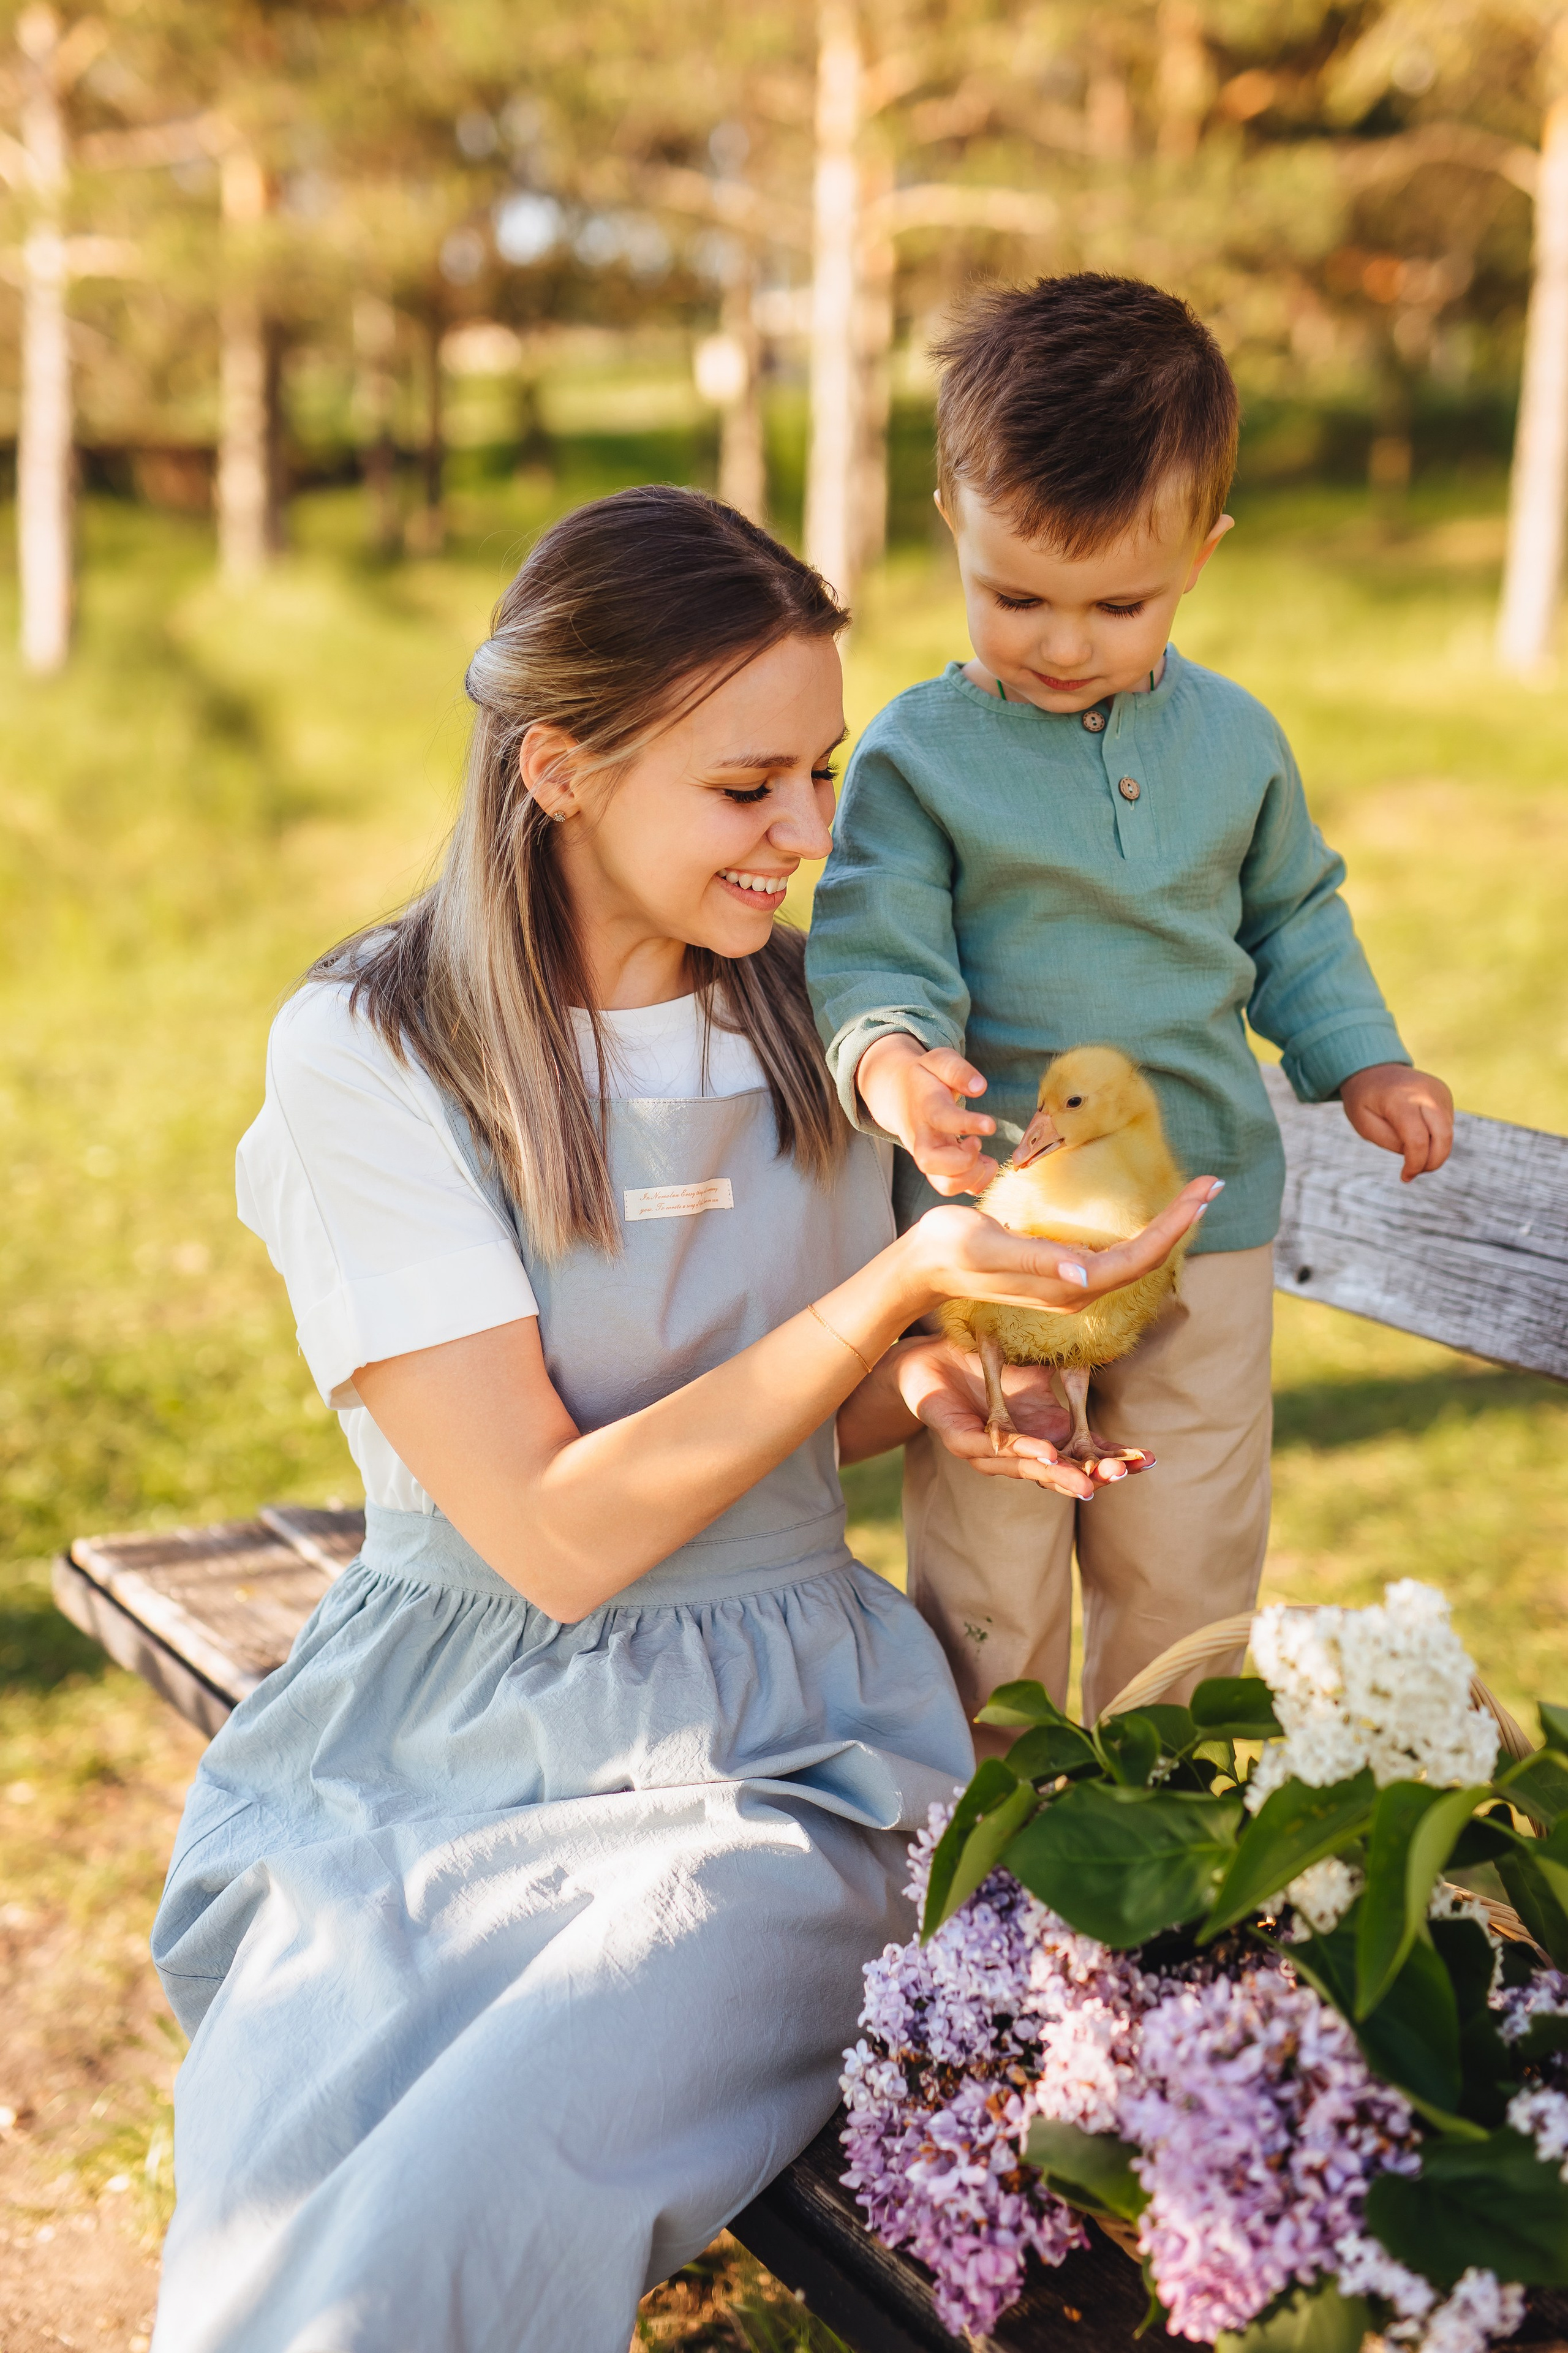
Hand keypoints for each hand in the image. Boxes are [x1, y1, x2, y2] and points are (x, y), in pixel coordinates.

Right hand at [856, 1033, 998, 1195]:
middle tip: (977, 1143)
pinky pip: (953, 1188)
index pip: (942, 1118)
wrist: (896, 1094)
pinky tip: (984, 1163)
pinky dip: (975, 1183)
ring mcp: (927, 1155)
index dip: (967, 1124)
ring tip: (984, 1158)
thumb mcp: (938, 1061)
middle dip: (962, 1161)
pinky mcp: (936, 1168)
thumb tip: (980, 1087)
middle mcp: (922, 1137)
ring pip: (943, 1184)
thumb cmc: (924, 1077)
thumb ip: (958, 1070)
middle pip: (930, 1163)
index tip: (991, 1124)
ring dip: (971, 1177)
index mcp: (925, 1106)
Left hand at [893, 1338, 1151, 1500]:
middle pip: (1063, 1472)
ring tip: (1086, 1479)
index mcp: (1045, 1431)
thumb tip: (1110, 1356)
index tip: (1147, 1460)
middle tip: (1120, 1477)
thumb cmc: (985, 1360)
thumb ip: (1069, 1369)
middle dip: (1093, 1476)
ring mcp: (990, 1450)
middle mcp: (1021, 1447)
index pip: (1085, 1453)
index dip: (1114, 1458)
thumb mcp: (1037, 1363)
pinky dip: (1020, 1453)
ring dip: (1059, 1475)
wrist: (929, 1356)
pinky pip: (992, 1451)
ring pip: (1029, 1469)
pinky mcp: (961, 1440)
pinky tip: (1044, 1452)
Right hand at [899, 1177, 1221, 1319]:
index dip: (1173, 1227)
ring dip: (1168, 1227)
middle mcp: (1077, 1291)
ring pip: (1135, 1259)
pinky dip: (1144, 1232)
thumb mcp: (988, 1249)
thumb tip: (1084, 1273)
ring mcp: (1072, 1285)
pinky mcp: (1063, 1273)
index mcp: (1067, 1287)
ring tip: (1197, 1195)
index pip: (1136, 1259)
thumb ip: (1037, 1261)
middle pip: (1145, 1259)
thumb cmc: (950, 1249)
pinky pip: (1117, 1257)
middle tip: (1213, 1183)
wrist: (923, 1266)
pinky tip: (1154, 1216)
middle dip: (1181, 1222)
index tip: (1202, 1192)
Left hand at [1340, 1063, 1452, 1181]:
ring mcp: (1438, 1091)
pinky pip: (1446, 1124)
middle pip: (1443, 1137)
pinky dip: (1435, 1137)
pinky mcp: (1445, 1094)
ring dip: (1433, 1150)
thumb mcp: (1364, 1123)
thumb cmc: (1364, 1099)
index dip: (1415, 1164)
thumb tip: (1417, 1153)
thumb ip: (1390, 1141)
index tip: (1405, 1177)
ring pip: (1447, 1133)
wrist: (1373, 1068)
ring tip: (1410, 1151)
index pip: (1417, 1140)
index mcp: (1400, 1099)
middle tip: (1415, 1172)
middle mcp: (1425, 1092)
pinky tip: (1416, 1131)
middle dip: (1433, 1162)